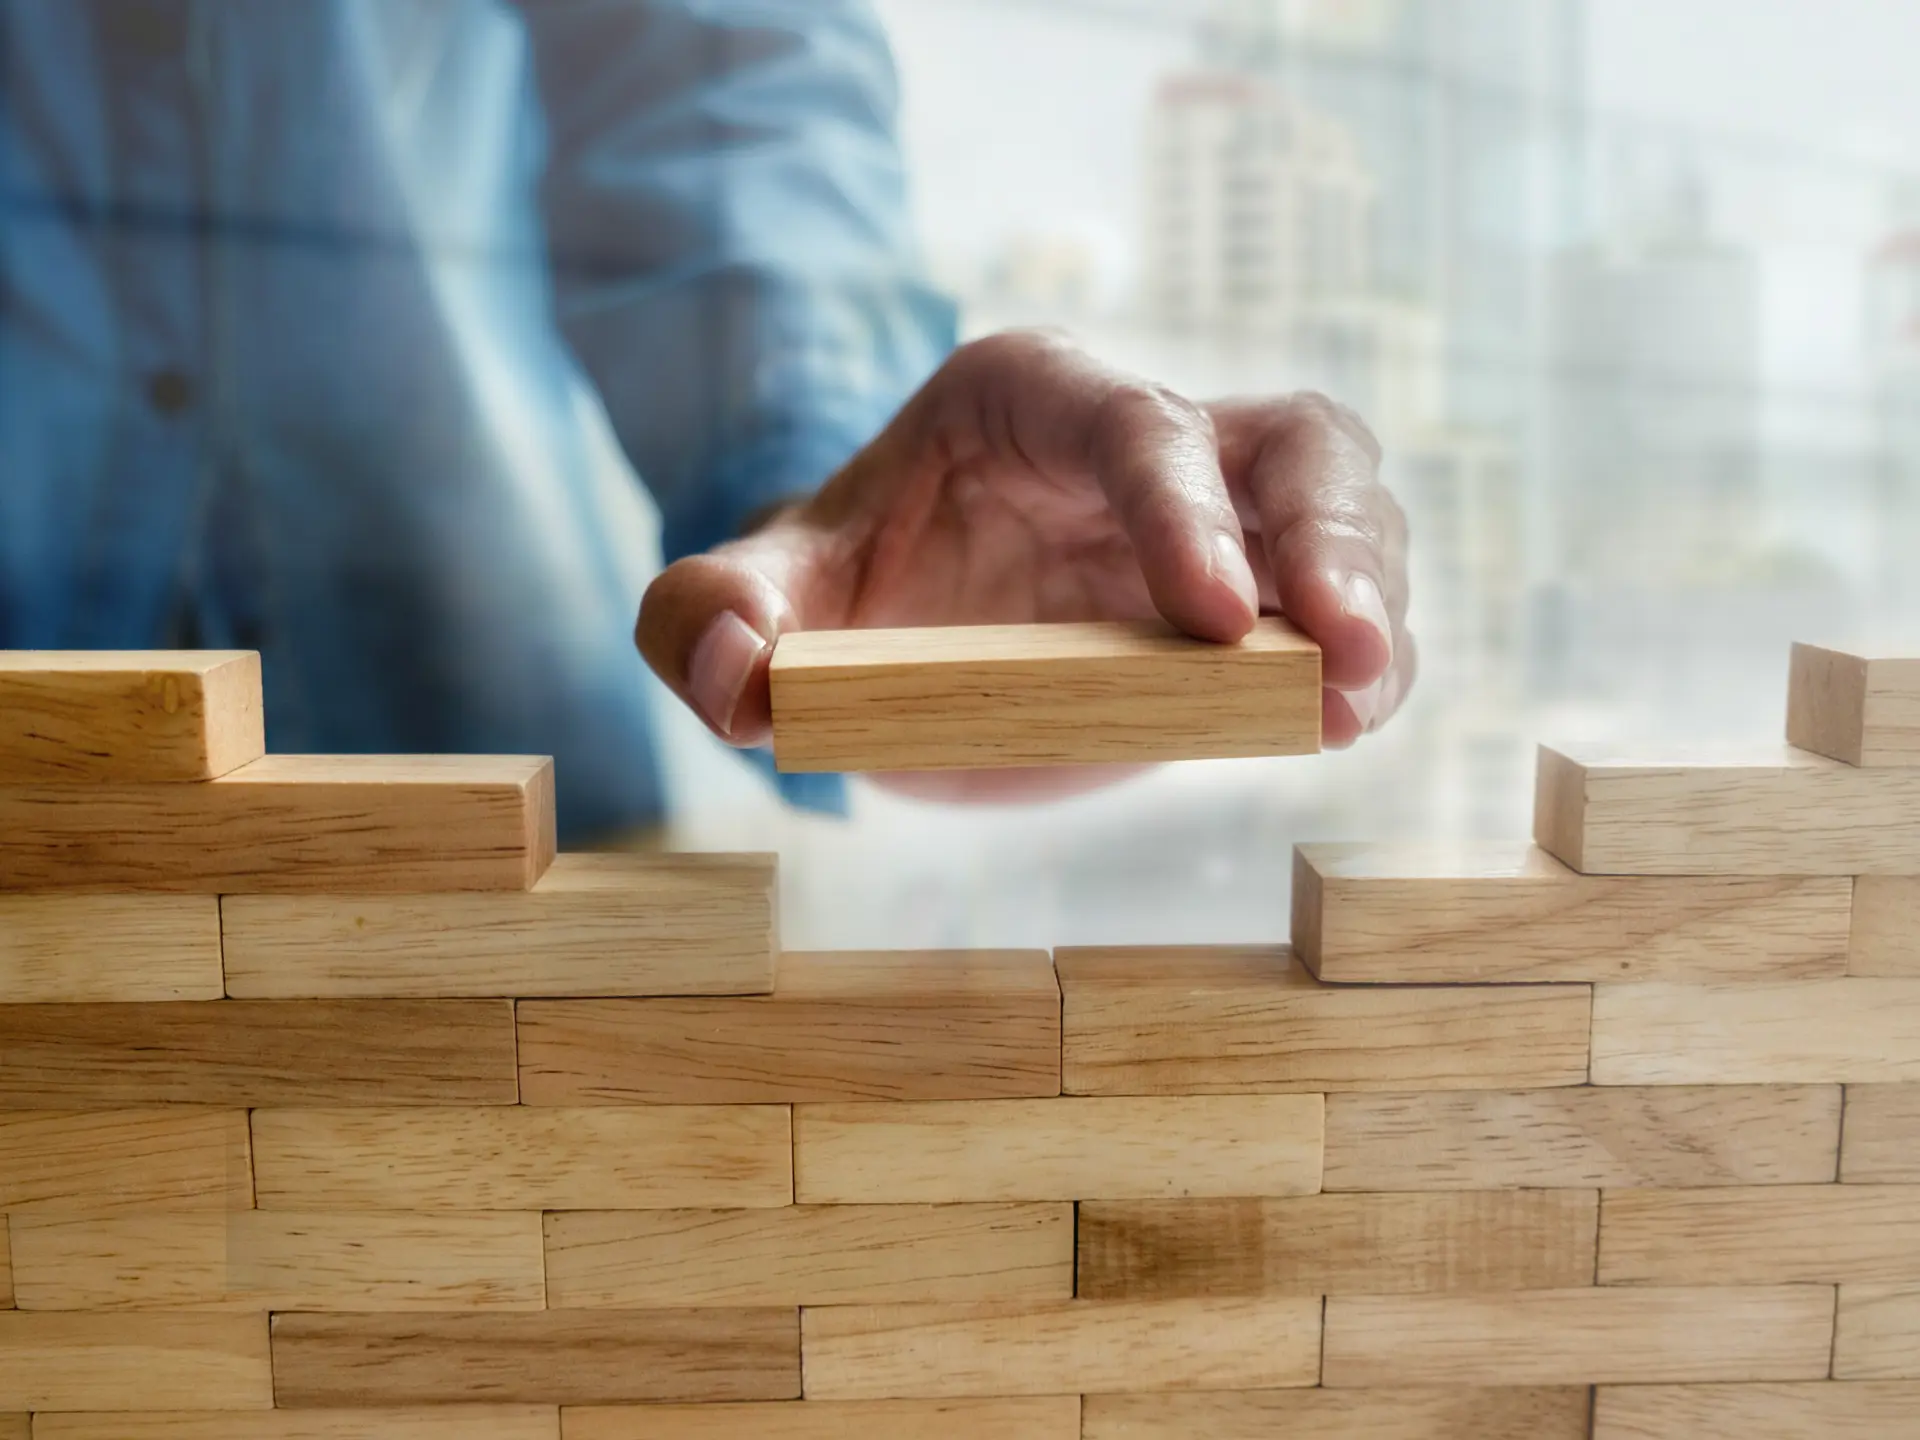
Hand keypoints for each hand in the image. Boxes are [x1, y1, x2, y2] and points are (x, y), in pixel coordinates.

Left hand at [637, 330, 1414, 788]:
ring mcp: (1218, 512)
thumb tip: (735, 672)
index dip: (1181, 507)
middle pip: (1287, 442)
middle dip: (1326, 540)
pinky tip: (1346, 717)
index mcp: (1031, 398)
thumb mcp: (762, 598)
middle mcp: (1146, 436)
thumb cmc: (845, 594)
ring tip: (1354, 700)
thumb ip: (709, 616)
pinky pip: (1342, 603)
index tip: (1209, 617)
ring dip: (1368, 598)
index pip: (1132, 422)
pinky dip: (1363, 657)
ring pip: (1344, 507)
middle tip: (1341, 652)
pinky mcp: (1255, 594)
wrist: (905, 640)